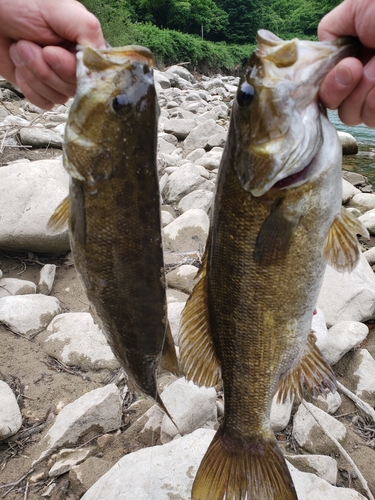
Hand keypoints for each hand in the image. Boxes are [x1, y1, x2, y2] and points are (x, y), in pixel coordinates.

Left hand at [0, 0, 104, 108]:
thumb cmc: (19, 3)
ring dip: (33, 73)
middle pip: (73, 88)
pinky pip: (45, 102)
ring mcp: (59, 79)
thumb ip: (87, 30)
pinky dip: (28, 86)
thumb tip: (99, 59)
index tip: (50, 52)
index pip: (92, 74)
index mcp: (85, 45)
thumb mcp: (59, 9)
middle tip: (29, 44)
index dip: (69, 69)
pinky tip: (21, 67)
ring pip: (58, 97)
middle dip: (45, 68)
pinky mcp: (42, 89)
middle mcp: (75, 64)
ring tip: (22, 48)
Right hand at [318, 0, 374, 126]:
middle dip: (347, 91)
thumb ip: (331, 30)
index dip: (330, 85)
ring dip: (368, 95)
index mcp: (356, 57)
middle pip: (342, 108)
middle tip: (366, 69)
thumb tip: (324, 55)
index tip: (349, 67)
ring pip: (357, 115)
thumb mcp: (357, 8)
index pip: (328, 89)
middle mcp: (368, 78)